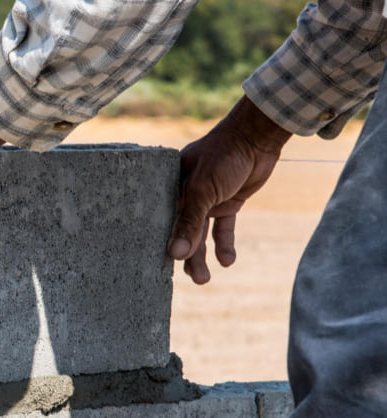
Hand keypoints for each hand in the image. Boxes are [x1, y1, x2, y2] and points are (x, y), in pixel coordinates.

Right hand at [168, 96, 291, 283]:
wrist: (257, 138)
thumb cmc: (222, 156)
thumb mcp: (202, 191)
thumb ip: (189, 223)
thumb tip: (176, 255)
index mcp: (170, 188)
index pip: (162, 221)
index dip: (162, 243)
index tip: (160, 267)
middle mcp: (185, 196)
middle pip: (181, 232)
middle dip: (186, 256)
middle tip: (193, 279)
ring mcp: (207, 200)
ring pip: (201, 234)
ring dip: (203, 256)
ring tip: (204, 279)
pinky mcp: (228, 203)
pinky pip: (222, 229)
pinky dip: (224, 244)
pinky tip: (227, 261)